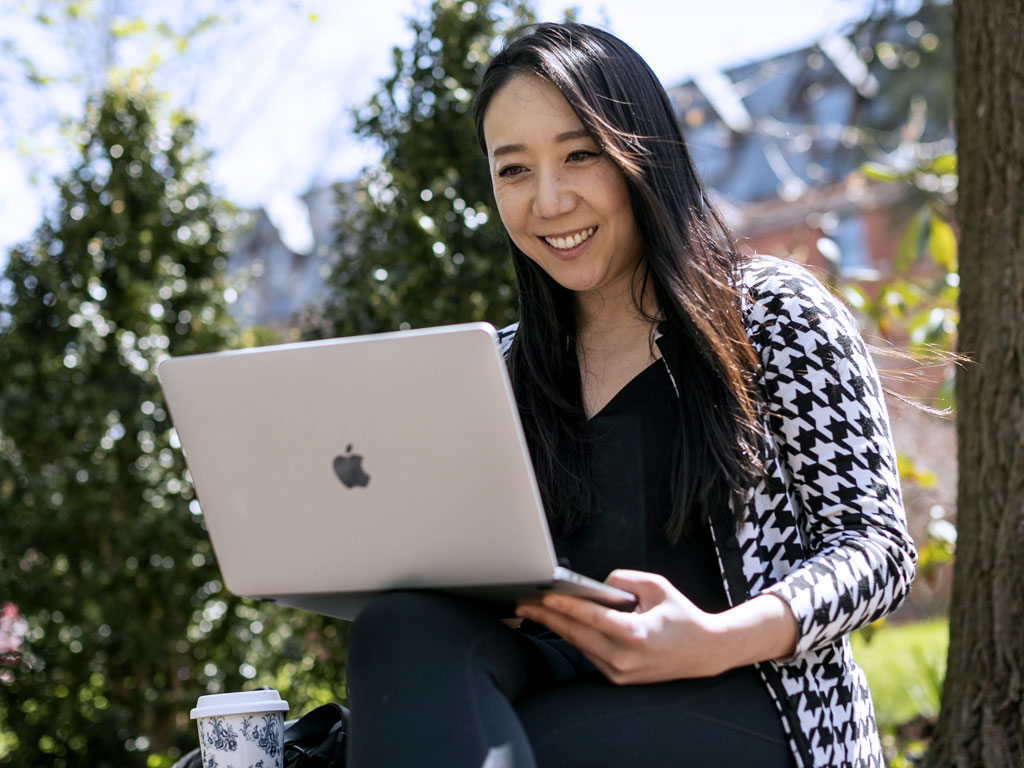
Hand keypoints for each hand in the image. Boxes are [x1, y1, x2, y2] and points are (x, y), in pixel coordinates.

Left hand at [515, 570, 798, 684]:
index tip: (543, 596)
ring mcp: (620, 672)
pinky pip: (589, 654)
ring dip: (558, 628)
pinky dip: (575, 637)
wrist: (703, 652)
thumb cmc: (680, 615)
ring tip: (535, 610)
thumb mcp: (657, 586)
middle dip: (548, 618)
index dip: (565, 607)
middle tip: (524, 604)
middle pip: (577, 635)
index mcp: (636, 636)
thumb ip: (624, 580)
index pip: (591, 620)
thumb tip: (597, 585)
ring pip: (580, 646)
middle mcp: (625, 659)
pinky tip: (559, 623)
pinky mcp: (618, 678)